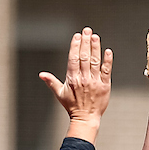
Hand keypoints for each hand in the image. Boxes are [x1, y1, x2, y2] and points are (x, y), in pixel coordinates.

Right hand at [39, 27, 112, 142]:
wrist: (86, 119)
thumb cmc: (72, 106)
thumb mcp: (60, 94)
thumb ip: (51, 82)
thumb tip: (41, 74)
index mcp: (72, 79)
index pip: (73, 58)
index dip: (75, 46)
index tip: (77, 35)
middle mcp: (83, 78)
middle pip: (85, 57)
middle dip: (85, 42)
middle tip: (87, 30)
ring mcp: (95, 82)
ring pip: (95, 61)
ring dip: (95, 48)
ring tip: (95, 36)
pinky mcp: (104, 86)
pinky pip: (106, 71)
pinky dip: (108, 61)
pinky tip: (107, 51)